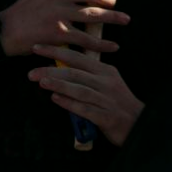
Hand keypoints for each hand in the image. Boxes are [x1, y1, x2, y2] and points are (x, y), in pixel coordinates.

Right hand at [0, 0, 128, 56]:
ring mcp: (59, 14)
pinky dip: (103, 44)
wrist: (6, 31)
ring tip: (124, 20)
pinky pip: (87, 39)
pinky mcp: (58, 34)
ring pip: (95, 15)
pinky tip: (112, 46)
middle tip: (116, 5)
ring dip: (114, 18)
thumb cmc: (23, 11)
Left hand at [28, 45, 143, 145]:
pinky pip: (86, 109)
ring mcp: (107, 100)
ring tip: (41, 82)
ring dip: (59, 85)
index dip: (56, 51)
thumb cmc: (118, 102)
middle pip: (75, 73)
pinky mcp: (107, 117)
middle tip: (31, 72)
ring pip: (80, 90)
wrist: (139, 123)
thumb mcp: (107, 83)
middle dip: (51, 70)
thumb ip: (88, 74)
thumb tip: (63, 68)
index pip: (78, 57)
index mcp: (105, 71)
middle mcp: (106, 83)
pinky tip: (56, 100)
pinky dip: (70, 104)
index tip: (37, 48)